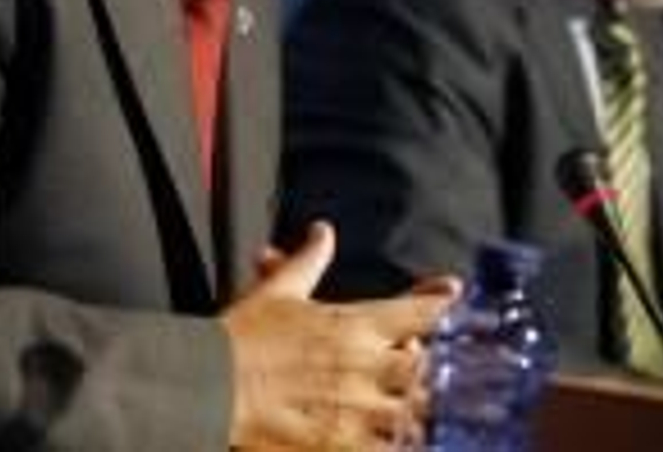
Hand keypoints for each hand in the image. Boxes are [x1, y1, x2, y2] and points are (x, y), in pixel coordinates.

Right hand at [222, 221, 456, 450]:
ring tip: (421, 416)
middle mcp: (364, 365)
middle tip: (428, 372)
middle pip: (426, 369)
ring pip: (411, 414)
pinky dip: (392, 445)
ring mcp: (354, 407)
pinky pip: (383, 448)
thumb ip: (308, 261)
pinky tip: (396, 442)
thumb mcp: (279, 292)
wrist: (206, 385)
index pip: (420, 312)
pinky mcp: (337, 443)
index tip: (456, 300)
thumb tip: (322, 232)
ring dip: (416, 413)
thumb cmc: (242, 338)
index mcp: (356, 324)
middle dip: (431, 371)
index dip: (443, 306)